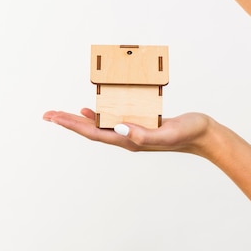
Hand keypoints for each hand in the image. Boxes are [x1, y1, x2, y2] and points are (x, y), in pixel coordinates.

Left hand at [43, 108, 212, 154]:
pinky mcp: (138, 124)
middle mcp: (125, 137)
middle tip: (47, 114)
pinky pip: (110, 121)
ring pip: (97, 125)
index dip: (71, 124)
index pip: (92, 132)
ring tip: (60, 114)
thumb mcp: (167, 132)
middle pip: (89, 130)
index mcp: (128, 140)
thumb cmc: (188, 133)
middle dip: (67, 122)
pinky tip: (89, 110)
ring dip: (78, 119)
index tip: (53, 118)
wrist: (204, 136)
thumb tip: (119, 127)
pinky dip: (96, 115)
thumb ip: (145, 133)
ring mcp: (130, 132)